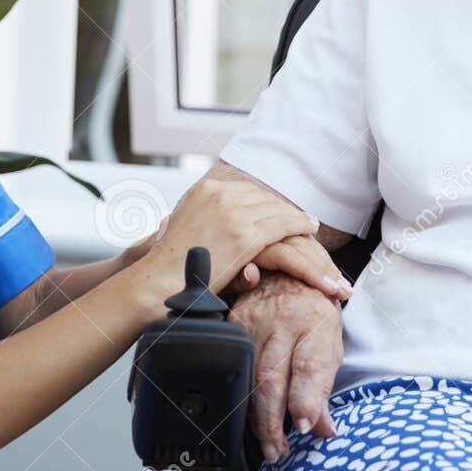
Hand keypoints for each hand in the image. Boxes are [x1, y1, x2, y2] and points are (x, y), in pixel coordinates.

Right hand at [142, 178, 344, 298]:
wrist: (160, 281)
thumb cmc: (171, 264)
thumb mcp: (187, 226)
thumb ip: (209, 218)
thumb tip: (223, 222)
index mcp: (205, 189)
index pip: (246, 190)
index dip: (265, 202)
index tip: (278, 209)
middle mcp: (219, 194)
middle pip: (263, 197)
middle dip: (282, 209)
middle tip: (299, 218)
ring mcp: (233, 212)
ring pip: (276, 209)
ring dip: (295, 217)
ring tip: (310, 224)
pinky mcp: (244, 234)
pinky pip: (281, 224)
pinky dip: (299, 224)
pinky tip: (310, 227)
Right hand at [230, 271, 343, 461]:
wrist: (288, 274)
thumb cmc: (315, 313)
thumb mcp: (331, 346)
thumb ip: (324, 389)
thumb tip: (322, 429)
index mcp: (315, 322)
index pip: (308, 367)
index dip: (305, 401)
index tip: (305, 427)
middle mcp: (283, 320)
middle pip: (271, 379)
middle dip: (273, 422)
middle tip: (278, 450)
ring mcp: (254, 321)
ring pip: (248, 378)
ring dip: (255, 417)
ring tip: (267, 442)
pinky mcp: (233, 324)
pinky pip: (233, 367)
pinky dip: (242, 397)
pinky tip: (249, 417)